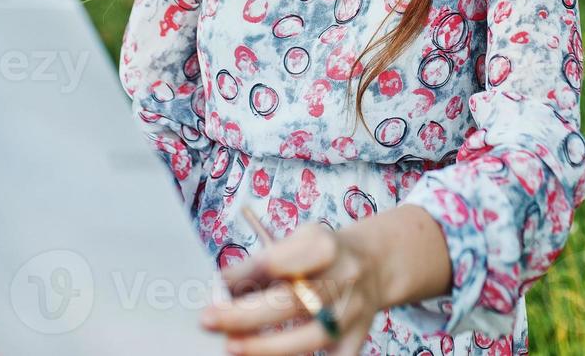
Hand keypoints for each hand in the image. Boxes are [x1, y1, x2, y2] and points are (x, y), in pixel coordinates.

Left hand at [198, 221, 384, 355]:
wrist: (374, 263)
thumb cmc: (322, 253)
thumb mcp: (298, 240)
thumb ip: (266, 262)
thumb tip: (225, 288)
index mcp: (325, 245)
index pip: (279, 261)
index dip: (245, 273)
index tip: (218, 283)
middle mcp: (344, 276)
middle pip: (291, 301)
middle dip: (245, 314)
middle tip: (210, 320)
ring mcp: (352, 310)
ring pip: (310, 336)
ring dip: (266, 346)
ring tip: (231, 346)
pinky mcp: (357, 336)